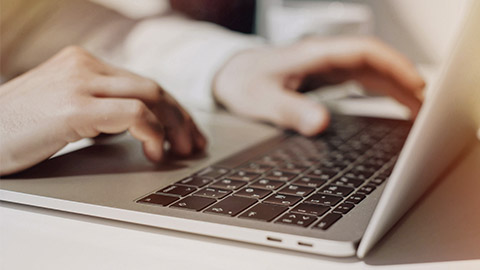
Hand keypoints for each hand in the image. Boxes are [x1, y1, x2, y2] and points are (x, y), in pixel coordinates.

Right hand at [0, 46, 205, 174]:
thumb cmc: (17, 128)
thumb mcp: (64, 108)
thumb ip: (99, 107)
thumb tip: (138, 123)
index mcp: (83, 62)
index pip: (142, 81)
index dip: (172, 108)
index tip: (187, 131)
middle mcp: (84, 65)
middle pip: (153, 86)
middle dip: (181, 117)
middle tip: (194, 144)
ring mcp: (79, 82)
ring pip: (150, 95)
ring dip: (174, 125)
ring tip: (181, 150)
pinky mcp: (74, 106)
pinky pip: (133, 113)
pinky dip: (152, 132)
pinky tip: (155, 151)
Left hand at [214, 37, 424, 135]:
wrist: (229, 75)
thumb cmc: (242, 81)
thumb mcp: (261, 99)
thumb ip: (289, 110)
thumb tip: (320, 124)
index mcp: (313, 54)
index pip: (364, 51)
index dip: (394, 65)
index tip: (415, 84)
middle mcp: (324, 56)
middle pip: (374, 60)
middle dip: (403, 79)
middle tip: (425, 107)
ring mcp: (326, 65)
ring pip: (371, 69)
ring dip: (395, 85)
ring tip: (417, 109)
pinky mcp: (324, 75)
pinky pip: (361, 79)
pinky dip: (380, 90)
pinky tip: (392, 102)